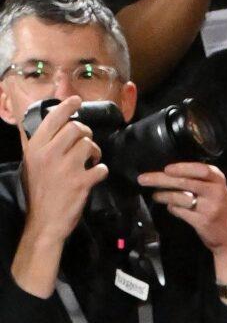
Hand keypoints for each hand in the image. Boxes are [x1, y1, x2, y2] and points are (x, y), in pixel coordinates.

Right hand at [17, 95, 103, 244]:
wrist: (44, 222)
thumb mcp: (29, 164)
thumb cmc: (37, 192)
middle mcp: (51, 153)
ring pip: (89, 145)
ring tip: (91, 160)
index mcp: (36, 147)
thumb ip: (33, 144)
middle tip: (86, 142)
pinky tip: (96, 174)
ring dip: (95, 151)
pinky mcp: (82, 183)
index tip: (77, 100)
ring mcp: (67, 168)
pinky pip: (101, 167)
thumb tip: (30, 125)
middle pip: (76, 128)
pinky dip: (102, 170)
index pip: (54, 118)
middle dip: (85, 133)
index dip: (68, 106)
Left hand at [138, 158, 226, 264]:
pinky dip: (172, 208)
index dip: (181, 168)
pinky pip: (179, 211)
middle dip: (160, 179)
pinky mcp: (202, 221)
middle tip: (142, 179)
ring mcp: (210, 207)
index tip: (166, 169)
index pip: (199, 169)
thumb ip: (198, 180)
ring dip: (163, 195)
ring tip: (155, 196)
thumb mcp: (215, 191)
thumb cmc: (219, 211)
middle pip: (183, 181)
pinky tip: (170, 207)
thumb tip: (168, 173)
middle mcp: (216, 192)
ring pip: (179, 197)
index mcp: (219, 180)